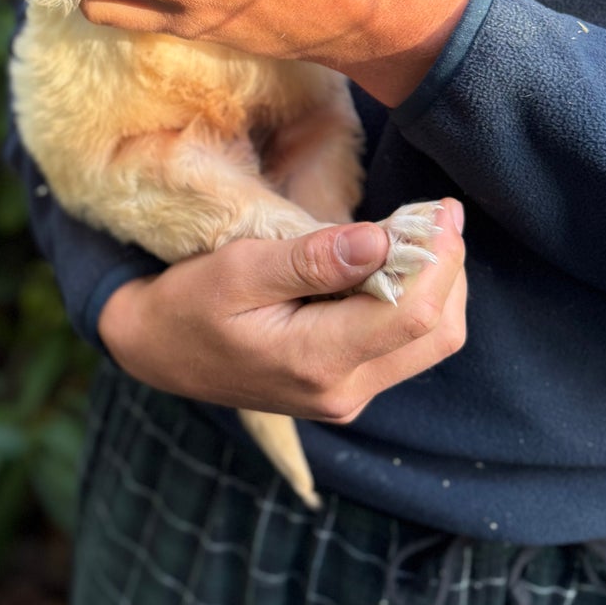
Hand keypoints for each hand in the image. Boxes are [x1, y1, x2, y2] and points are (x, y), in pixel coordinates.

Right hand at [98, 200, 466, 421]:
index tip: (441, 209)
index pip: (414, 314)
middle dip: (449, 269)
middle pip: (438, 333)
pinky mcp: (346, 385)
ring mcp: (347, 395)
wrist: (157, 352)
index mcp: (317, 361)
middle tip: (437, 214)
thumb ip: (311, 260)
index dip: (440, 258)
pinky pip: (405, 346)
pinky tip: (392, 262)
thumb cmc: (188, 304)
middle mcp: (344, 390)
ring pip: (430, 342)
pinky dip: (413, 300)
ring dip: (437, 284)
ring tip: (419, 232)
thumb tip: (380, 240)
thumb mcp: (237, 269)